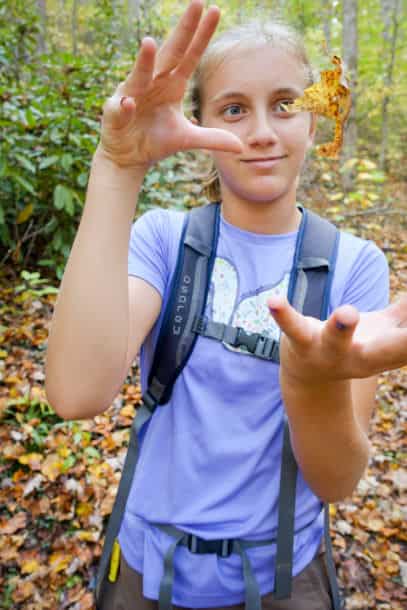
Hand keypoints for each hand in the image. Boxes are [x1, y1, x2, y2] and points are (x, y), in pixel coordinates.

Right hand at [98, 0, 242, 169]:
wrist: (129, 156)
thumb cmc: (156, 139)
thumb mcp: (187, 139)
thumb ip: (212, 138)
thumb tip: (240, 147)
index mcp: (172, 84)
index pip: (191, 56)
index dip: (202, 36)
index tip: (214, 10)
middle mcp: (153, 82)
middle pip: (170, 54)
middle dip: (183, 31)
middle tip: (196, 4)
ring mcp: (133, 95)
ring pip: (140, 75)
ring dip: (144, 61)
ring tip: (149, 43)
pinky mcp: (116, 114)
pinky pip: (122, 108)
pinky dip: (125, 107)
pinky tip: (130, 103)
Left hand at [267, 294, 406, 383]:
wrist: (310, 380)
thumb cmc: (354, 346)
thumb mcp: (383, 330)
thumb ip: (404, 314)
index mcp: (386, 354)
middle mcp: (361, 357)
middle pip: (388, 350)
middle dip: (405, 343)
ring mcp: (328, 352)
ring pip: (336, 339)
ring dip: (342, 327)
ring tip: (348, 313)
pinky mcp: (300, 342)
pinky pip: (292, 327)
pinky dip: (283, 314)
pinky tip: (274, 301)